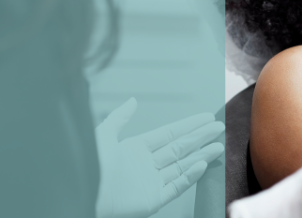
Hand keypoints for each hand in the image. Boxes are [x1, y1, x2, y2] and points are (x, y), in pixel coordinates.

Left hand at [95, 98, 224, 217]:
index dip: (189, 126)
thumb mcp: (104, 135)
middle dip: (200, 137)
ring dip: (201, 156)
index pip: (169, 134)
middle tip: (219, 128)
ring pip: (182, 166)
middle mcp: (146, 165)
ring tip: (218, 146)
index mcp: (135, 149)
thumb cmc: (88, 166)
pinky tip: (202, 165)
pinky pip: (176, 186)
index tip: (206, 118)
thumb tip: (133, 101)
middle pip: (180, 148)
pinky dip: (190, 177)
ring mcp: (151, 182)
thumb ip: (120, 118)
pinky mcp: (152, 200)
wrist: (83, 193)